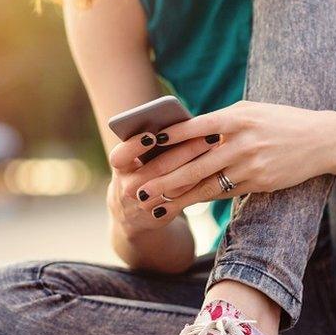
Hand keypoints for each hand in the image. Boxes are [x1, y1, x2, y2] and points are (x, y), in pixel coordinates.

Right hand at [107, 130, 222, 235]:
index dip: (135, 146)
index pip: (121, 156)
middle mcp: (128, 186)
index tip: (152, 136)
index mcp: (120, 168)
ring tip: (215, 148)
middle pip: (157, 168)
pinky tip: (215, 167)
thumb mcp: (133, 160)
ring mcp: (144, 203)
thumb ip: (148, 144)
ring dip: (197, 164)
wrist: (132, 212)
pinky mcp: (161, 214)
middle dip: (185, 150)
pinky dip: (199, 181)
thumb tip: (178, 121)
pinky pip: (183, 197)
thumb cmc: (138, 171)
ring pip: (174, 184)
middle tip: (207, 134)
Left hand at [133, 101, 335, 217]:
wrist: (322, 140)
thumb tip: (186, 130)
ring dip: (178, 195)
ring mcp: (250, 165)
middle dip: (164, 178)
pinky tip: (184, 203)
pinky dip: (202, 197)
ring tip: (155, 202)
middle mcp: (241, 142)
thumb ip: (220, 121)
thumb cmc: (280, 121)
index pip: (194, 128)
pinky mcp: (259, 183)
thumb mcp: (251, 111)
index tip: (145, 145)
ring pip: (206, 183)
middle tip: (140, 188)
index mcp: (236, 118)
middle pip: (194, 163)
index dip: (168, 138)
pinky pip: (224, 192)